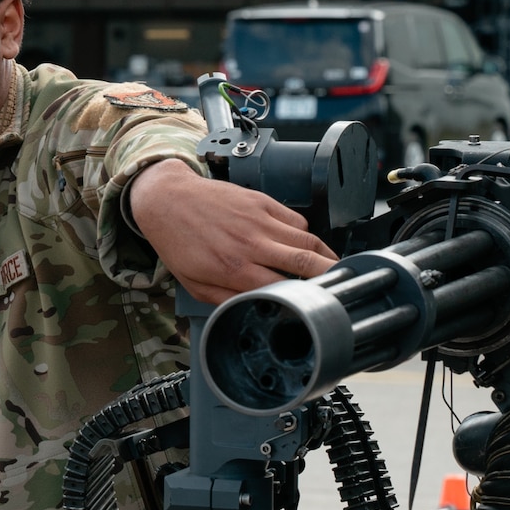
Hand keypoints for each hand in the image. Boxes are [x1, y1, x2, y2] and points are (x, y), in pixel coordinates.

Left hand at [128, 158, 337, 304]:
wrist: (167, 199)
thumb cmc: (178, 242)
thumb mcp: (195, 284)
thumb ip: (228, 300)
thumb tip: (256, 310)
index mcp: (234, 268)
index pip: (284, 288)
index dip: (303, 300)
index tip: (312, 309)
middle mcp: (251, 243)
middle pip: (307, 262)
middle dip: (330, 278)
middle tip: (341, 290)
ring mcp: (259, 219)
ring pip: (309, 239)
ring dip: (326, 257)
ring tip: (332, 270)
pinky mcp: (262, 202)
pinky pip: (297, 220)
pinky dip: (306, 234)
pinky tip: (303, 245)